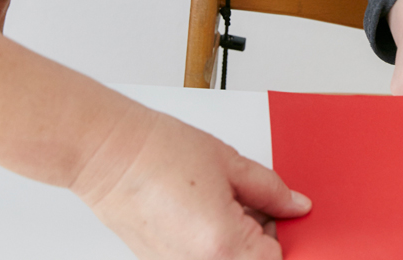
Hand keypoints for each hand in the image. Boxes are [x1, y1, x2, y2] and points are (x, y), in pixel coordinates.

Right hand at [72, 110, 311, 259]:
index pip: (278, 256)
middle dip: (261, 236)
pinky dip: (212, 243)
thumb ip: (271, 191)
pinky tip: (201, 213)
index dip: (283, 231)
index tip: (282, 214)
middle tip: (250, 202)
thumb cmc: (159, 153)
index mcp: (225, 245)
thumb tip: (295, 206)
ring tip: (220, 203)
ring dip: (236, 241)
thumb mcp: (231, 164)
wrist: (108, 155)